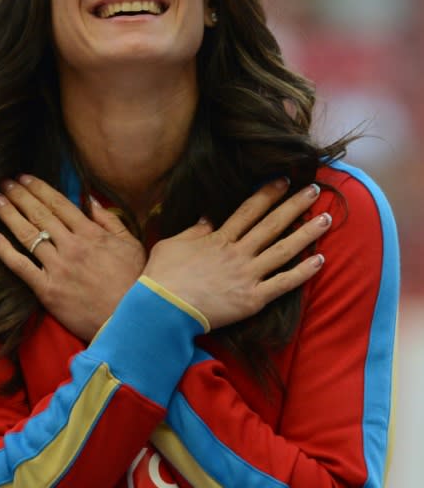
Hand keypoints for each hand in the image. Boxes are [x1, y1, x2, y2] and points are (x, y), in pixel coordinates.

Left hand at [0, 175, 145, 340]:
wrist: (128, 320)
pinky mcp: (48, 290)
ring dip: (9, 214)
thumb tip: (90, 199)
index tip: (24, 177)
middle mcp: (71, 246)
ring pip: (28, 235)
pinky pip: (21, 266)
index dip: (39, 188)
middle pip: (40, 214)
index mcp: (91, 233)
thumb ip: (110, 220)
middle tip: (4, 182)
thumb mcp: (131, 244)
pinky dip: (5, 251)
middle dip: (20, 195)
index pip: (59, 203)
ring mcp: (58, 267)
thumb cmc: (134, 282)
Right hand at [143, 180, 328, 329]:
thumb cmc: (162, 275)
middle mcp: (238, 252)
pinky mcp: (252, 299)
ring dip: (306, 233)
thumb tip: (207, 218)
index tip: (283, 180)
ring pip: (283, 250)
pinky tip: (320, 261)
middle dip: (294, 205)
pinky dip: (303, 273)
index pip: (249, 210)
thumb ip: (194, 230)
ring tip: (326, 219)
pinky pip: (283, 284)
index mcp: (219, 238)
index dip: (268, 194)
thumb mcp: (172, 243)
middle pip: (272, 224)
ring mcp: (247, 275)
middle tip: (314, 190)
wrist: (163, 308)